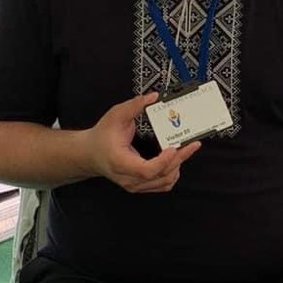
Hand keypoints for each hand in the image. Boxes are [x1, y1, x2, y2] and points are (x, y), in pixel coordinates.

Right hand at [85, 93, 200, 194]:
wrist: (90, 153)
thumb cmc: (102, 136)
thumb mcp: (116, 115)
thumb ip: (134, 105)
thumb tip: (153, 97)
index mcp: (120, 162)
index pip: (146, 170)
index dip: (164, 161)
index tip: (174, 148)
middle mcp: (128, 178)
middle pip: (160, 175)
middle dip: (180, 159)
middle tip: (192, 144)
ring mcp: (135, 185)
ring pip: (164, 182)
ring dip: (177, 166)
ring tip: (184, 150)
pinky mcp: (140, 186)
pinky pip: (162, 185)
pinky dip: (172, 173)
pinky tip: (175, 161)